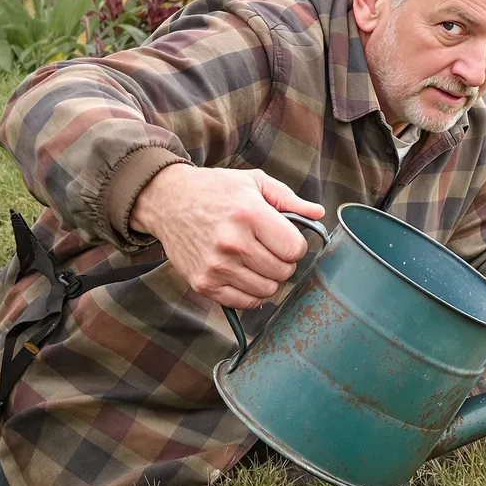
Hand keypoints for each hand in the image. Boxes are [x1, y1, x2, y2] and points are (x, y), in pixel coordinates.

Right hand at [130, 165, 324, 309]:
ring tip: (258, 262)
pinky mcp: (203, 283)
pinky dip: (251, 293)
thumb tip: (318, 213)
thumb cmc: (216, 190)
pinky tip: (245, 275)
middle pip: (283, 272)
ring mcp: (216, 266)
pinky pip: (243, 302)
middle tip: (271, 251)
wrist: (167, 201)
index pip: (294, 249)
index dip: (296, 245)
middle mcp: (232, 243)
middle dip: (284, 263)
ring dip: (269, 279)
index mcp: (250, 215)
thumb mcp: (254, 182)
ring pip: (267, 290)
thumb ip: (289, 199)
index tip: (285, 239)